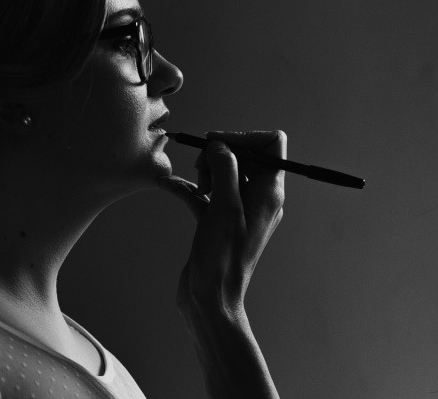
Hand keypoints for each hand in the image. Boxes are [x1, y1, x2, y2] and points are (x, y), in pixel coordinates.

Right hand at [158, 130, 285, 317]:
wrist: (210, 299)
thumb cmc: (223, 259)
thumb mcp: (225, 207)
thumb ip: (225, 169)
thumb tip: (218, 145)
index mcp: (269, 193)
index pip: (270, 146)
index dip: (243, 138)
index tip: (216, 144)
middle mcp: (257, 198)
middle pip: (242, 156)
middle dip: (218, 154)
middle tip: (202, 167)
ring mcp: (237, 210)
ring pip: (222, 173)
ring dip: (203, 171)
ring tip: (194, 185)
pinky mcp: (217, 221)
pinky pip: (204, 194)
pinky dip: (188, 187)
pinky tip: (167, 184)